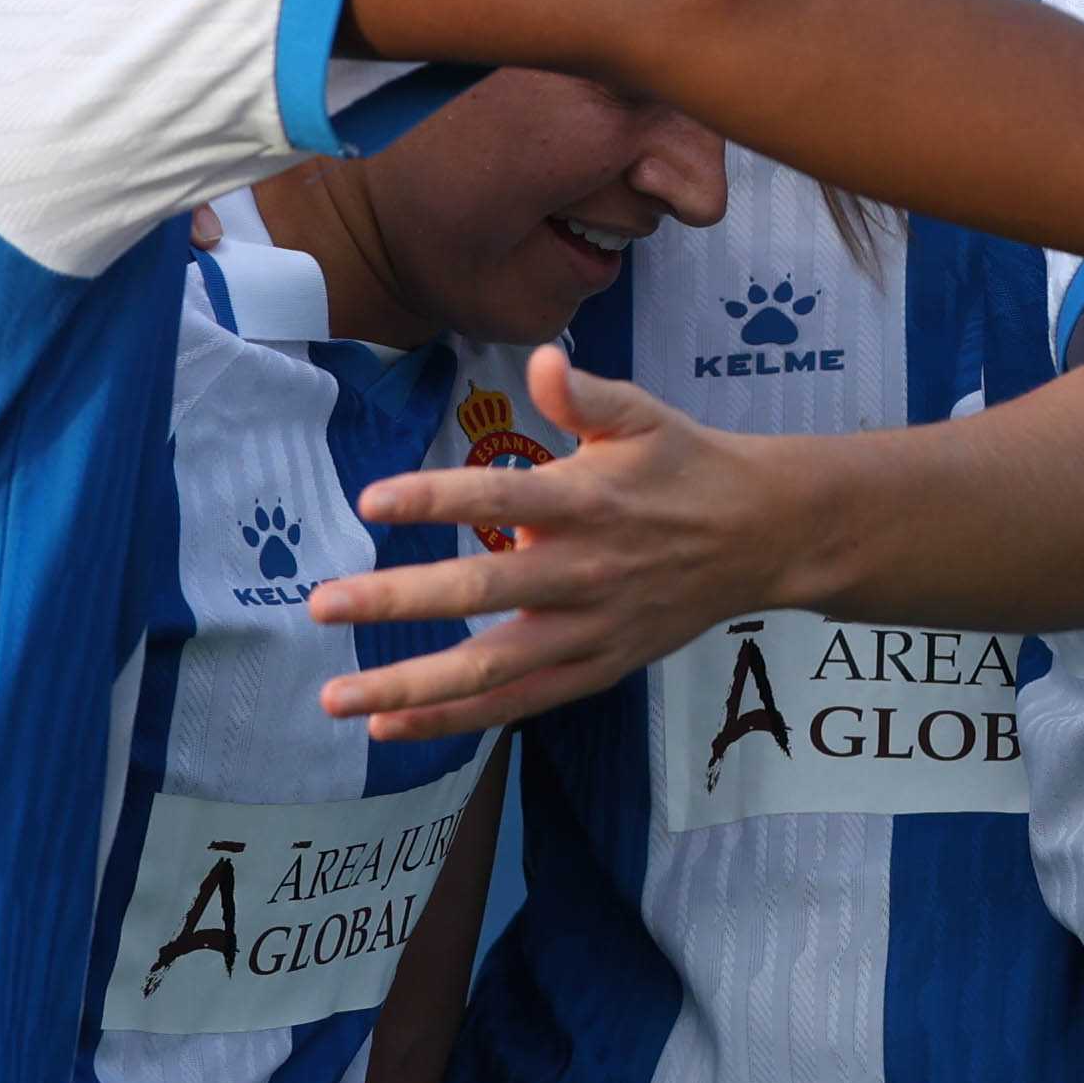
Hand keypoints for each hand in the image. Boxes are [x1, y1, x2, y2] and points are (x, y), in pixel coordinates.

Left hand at [315, 348, 787, 740]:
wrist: (762, 537)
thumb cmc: (685, 466)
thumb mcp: (644, 415)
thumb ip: (585, 393)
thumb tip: (542, 358)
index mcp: (588, 500)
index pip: (502, 496)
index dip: (436, 497)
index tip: (370, 501)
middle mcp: (583, 571)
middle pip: (482, 592)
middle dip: (397, 601)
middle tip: (322, 605)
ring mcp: (588, 630)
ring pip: (491, 670)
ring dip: (409, 686)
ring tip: (336, 697)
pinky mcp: (594, 670)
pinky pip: (515, 705)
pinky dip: (453, 720)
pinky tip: (390, 724)